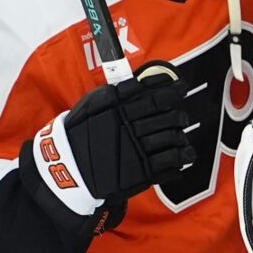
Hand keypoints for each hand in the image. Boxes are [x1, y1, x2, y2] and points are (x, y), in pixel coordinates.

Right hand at [32, 70, 195, 208]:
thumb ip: (120, 91)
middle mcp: (132, 128)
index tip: (181, 88)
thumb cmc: (81, 133)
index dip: (174, 90)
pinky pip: (172, 160)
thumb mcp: (93, 104)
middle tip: (179, 117)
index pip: (157, 96)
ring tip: (178, 136)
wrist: (70, 168)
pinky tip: (182, 154)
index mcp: (121, 109)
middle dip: (179, 116)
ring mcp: (139, 150)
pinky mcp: (143, 172)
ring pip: (174, 138)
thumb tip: (146, 81)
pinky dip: (181, 156)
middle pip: (170, 117)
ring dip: (180, 135)